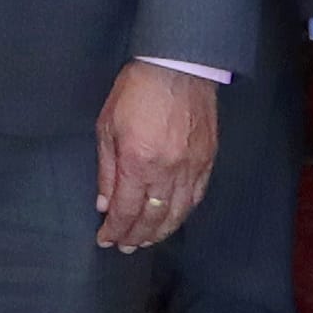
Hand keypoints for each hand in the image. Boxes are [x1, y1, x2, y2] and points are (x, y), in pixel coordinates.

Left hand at [93, 62, 217, 251]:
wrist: (178, 66)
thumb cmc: (136, 91)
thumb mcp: (107, 126)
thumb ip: (106, 170)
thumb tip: (105, 204)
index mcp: (137, 162)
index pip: (126, 210)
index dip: (115, 230)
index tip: (106, 239)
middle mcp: (167, 171)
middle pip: (152, 218)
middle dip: (136, 237)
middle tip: (125, 246)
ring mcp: (191, 168)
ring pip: (177, 214)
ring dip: (160, 232)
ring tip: (146, 241)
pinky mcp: (208, 161)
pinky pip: (196, 197)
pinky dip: (182, 214)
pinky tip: (172, 220)